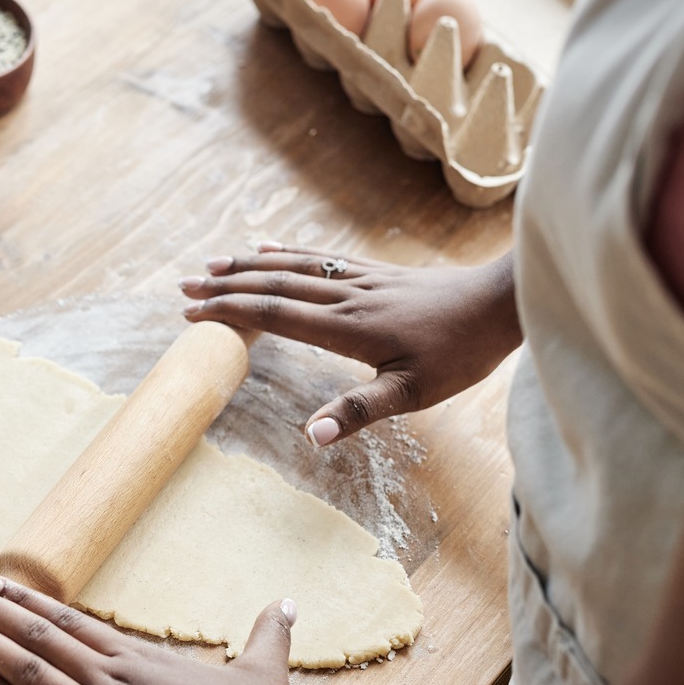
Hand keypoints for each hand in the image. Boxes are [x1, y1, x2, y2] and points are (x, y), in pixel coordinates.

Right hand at [183, 243, 520, 445]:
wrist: (500, 304)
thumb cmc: (459, 353)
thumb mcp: (412, 393)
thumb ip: (358, 411)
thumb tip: (310, 437)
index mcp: (346, 328)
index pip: (275, 314)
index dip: (230, 313)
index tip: (192, 315)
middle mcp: (345, 296)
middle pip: (274, 285)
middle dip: (225, 286)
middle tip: (183, 288)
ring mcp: (359, 280)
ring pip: (292, 266)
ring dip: (247, 265)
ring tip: (212, 265)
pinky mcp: (375, 273)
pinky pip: (319, 257)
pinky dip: (286, 252)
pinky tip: (268, 247)